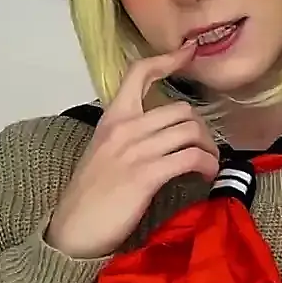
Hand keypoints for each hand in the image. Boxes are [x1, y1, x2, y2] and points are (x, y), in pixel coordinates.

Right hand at [45, 43, 219, 259]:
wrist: (72, 231)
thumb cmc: (90, 196)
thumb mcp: (103, 153)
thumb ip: (128, 136)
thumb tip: (161, 133)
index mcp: (111, 118)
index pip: (138, 73)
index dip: (168, 59)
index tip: (188, 51)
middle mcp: (124, 128)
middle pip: (180, 108)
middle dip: (201, 128)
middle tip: (204, 148)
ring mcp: (135, 151)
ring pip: (190, 131)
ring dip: (208, 148)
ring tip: (208, 164)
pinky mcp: (146, 175)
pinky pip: (190, 158)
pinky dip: (206, 166)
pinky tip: (206, 176)